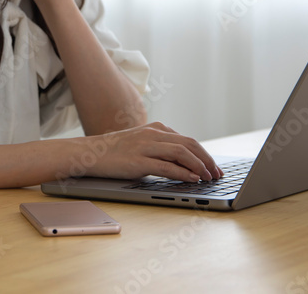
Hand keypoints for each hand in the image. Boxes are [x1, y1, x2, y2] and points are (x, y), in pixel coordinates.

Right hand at [76, 122, 223, 182]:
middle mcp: (153, 134)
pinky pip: (167, 166)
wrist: (90, 152)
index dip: (205, 154)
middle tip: (217, 174)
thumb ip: (160, 148)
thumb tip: (184, 163)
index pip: (188, 140)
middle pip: (190, 144)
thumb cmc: (115, 151)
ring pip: (181, 153)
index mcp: (156, 129)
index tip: (214, 167)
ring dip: (199, 166)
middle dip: (207, 160)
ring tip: (208, 178)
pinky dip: (183, 173)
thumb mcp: (141, 144)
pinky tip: (193, 179)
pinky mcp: (138, 161)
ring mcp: (145, 146)